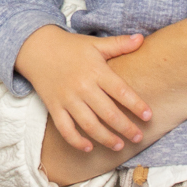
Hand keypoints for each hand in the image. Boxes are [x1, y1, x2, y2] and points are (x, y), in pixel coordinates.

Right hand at [15, 25, 151, 153]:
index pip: (120, 91)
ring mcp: (67, 99)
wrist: (37, 48)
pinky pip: (65, 129)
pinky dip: (76, 141)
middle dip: (125, 128)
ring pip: (89, 125)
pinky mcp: (54, 107)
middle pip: (107, 113)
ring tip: (119, 146)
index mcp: (96, 71)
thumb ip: (119, 44)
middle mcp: (82, 87)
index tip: (149, 116)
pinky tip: (89, 148)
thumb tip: (141, 39)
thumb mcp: (95, 44)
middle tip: (138, 137)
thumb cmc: (70, 47)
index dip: (136, 105)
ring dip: (105, 138)